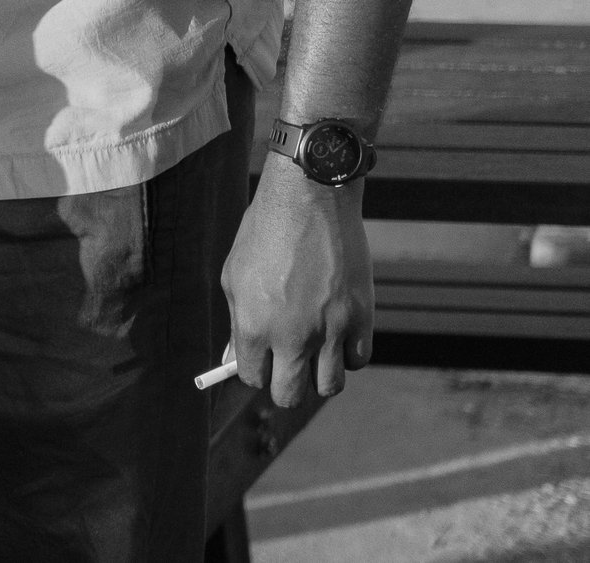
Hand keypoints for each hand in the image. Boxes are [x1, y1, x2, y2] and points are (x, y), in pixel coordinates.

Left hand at [221, 166, 371, 406]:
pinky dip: (347, 354)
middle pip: (290, 395)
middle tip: (288, 365)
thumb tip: (238, 358)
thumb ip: (238, 322)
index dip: (257, 371)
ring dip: (319, 374)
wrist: (309, 201)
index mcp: (253, 327)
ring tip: (313, 349)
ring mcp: (330, 330)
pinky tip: (336, 332)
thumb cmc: (263, 235)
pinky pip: (357, 361)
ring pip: (329, 386)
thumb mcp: (235, 278)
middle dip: (286, 384)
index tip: (262, 360)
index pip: (254, 378)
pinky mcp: (361, 318)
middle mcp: (291, 336)